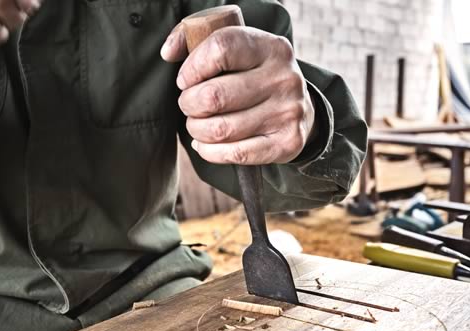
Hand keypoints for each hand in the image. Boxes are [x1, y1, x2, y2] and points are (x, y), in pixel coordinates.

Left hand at [161, 26, 314, 164]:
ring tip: (197, 124)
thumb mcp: (237, 49)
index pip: (221, 49)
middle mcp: (284, 78)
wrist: (301, 110)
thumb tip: (168, 52)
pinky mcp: (286, 144)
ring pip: (221, 129)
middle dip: (189, 104)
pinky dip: (210, 151)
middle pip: (214, 96)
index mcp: (271, 48)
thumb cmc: (254, 76)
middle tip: (189, 105)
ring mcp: (287, 113)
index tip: (186, 79)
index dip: (192, 67)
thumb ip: (197, 38)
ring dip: (197, 129)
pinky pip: (234, 153)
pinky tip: (205, 144)